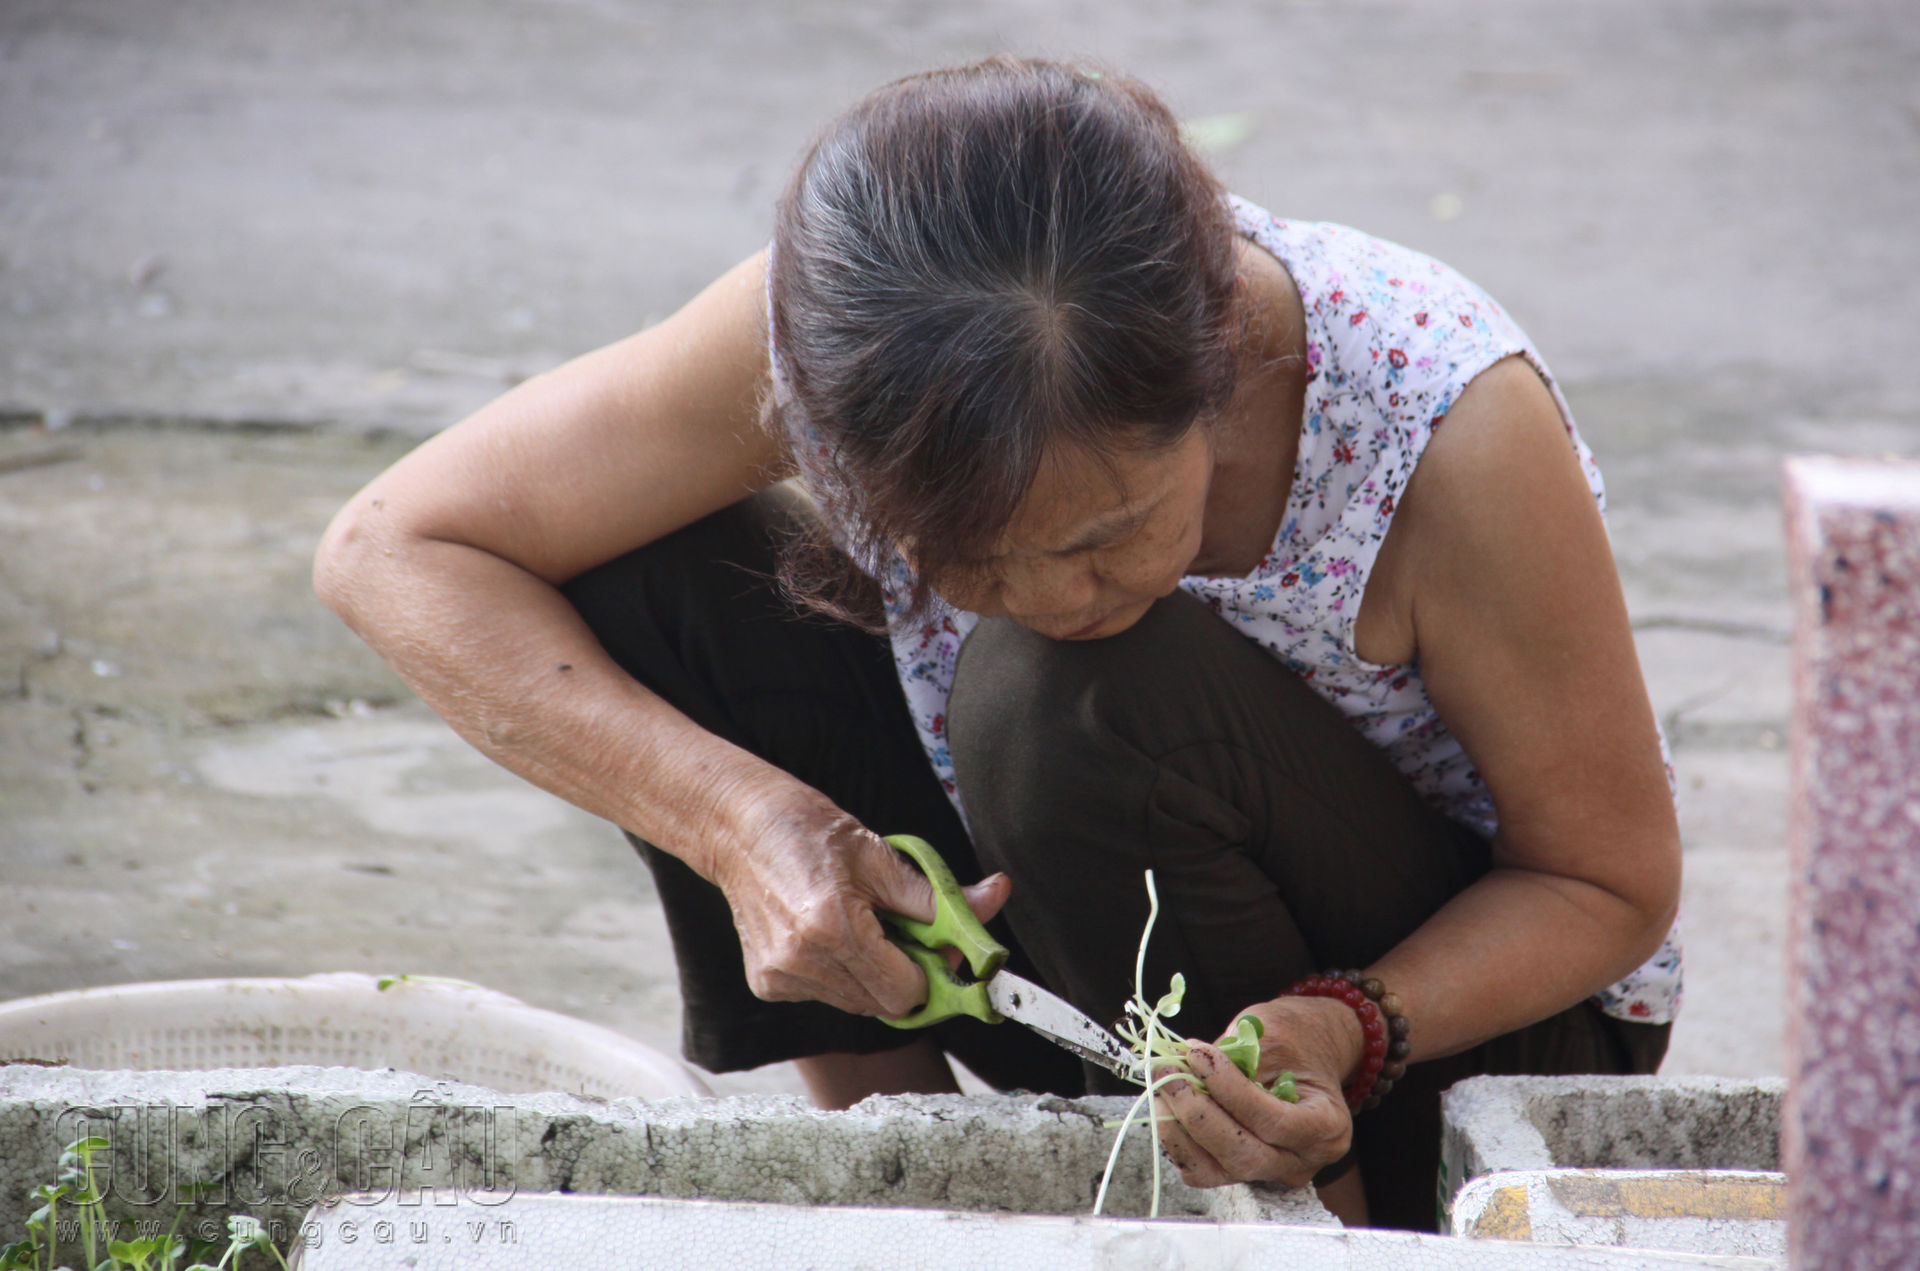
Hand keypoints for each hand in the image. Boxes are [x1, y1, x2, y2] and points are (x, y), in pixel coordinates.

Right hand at [712, 783, 1009, 1017]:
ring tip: (858, 925)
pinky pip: (826, 995)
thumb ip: (938, 895)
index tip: (935, 947)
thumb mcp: (880, 855)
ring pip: (856, 1004)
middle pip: (884, 1006)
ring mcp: (779, 977)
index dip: (931, 973)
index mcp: (834, 927)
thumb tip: (995, 898)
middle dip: (905, 975)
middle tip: (900, 932)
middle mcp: (802, 961)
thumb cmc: (809, 831)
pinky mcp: (766, 984)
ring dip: (872, 975)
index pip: (907, 992)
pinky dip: (840, 974)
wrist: (738, 828)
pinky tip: (825, 935)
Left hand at [1149, 996, 1362, 1188]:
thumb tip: (1187, 1063)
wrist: (1305, 1057)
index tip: (1198, 1055)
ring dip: (1179, 1129)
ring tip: (1162, 1084)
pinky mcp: (1240, 1172)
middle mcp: (1301, 1160)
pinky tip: (1168, 1105)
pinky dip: (1178, 1140)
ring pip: (1217, 1169)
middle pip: (1243, 1155)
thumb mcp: (1275, 1035)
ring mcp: (1271, 1172)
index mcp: (1327, 1127)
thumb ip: (1237, 1056)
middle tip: (1169, 1071)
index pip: (1274, 1123)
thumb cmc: (1295, 1041)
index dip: (1230, 1090)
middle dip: (1198, 1113)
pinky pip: (1202, 1170)